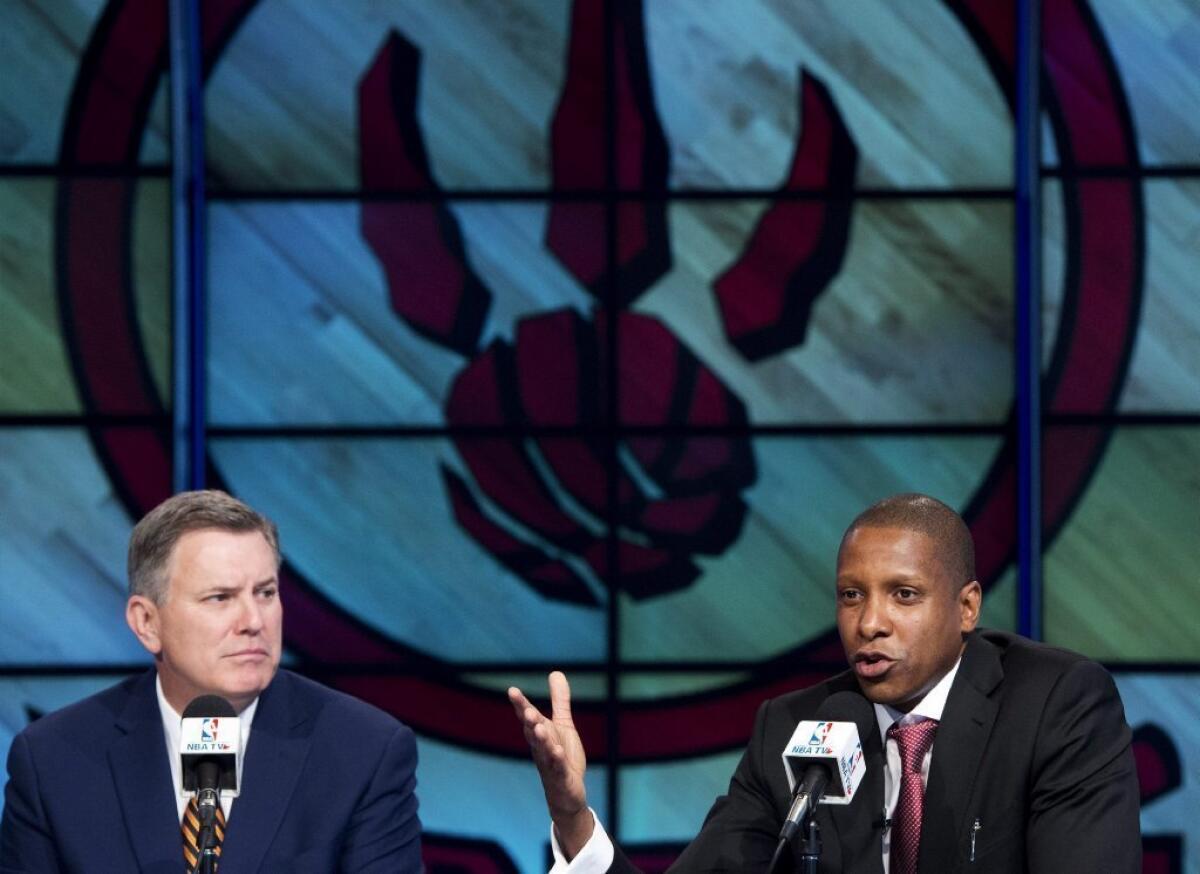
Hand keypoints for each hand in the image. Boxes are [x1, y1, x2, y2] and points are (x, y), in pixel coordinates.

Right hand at [508, 671, 593, 857]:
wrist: (567, 793)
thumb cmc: (561, 757)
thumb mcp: (563, 725)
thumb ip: (559, 700)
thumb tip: (555, 672)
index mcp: (540, 733)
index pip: (528, 717)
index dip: (521, 704)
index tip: (512, 690)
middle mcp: (541, 747)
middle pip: (533, 732)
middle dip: (529, 721)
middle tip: (527, 710)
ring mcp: (550, 763)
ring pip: (544, 750)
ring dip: (541, 740)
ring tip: (539, 728)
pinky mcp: (561, 777)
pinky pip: (558, 768)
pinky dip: (557, 760)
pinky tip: (558, 752)